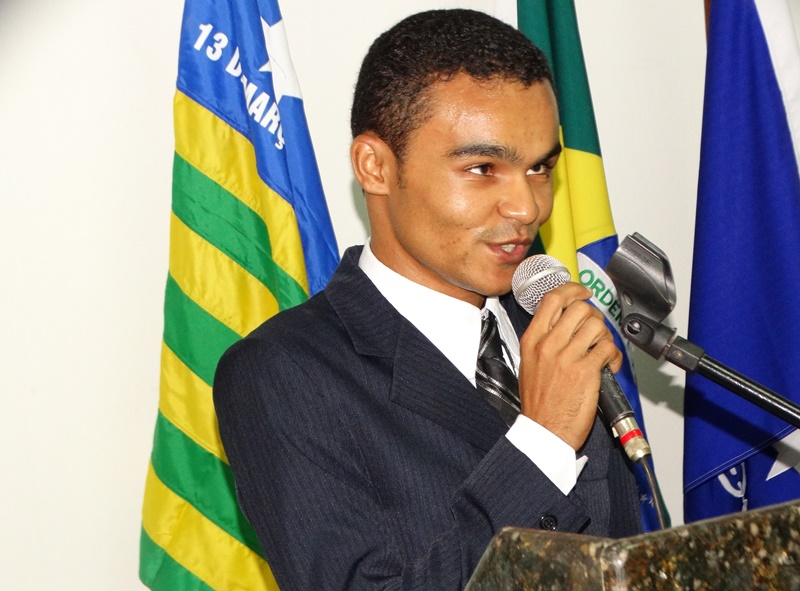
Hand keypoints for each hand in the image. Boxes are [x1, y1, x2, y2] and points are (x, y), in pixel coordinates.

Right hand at [517, 282, 622, 449]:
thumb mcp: (529, 364)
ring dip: (605, 337)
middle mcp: (549, 345)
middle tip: (595, 330)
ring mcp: (567, 357)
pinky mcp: (586, 371)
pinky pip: (608, 348)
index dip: (573, 290)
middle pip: (579, 308)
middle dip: (593, 316)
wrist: (543, 431)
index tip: (582, 292)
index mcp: (532, 340)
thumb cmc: (538, 403)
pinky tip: (609, 365)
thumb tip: (564, 324)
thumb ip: (544, 341)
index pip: (552, 300)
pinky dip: (614, 355)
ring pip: (597, 325)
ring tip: (602, 351)